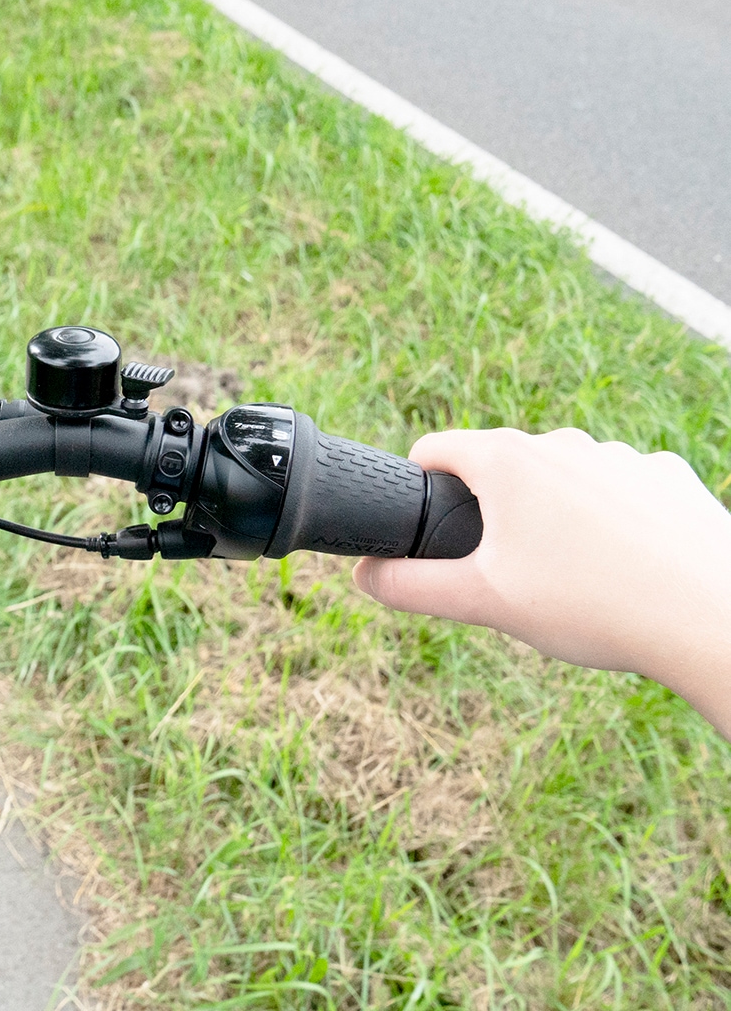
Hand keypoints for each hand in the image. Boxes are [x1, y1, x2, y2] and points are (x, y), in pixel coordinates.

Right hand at [355, 429, 730, 732]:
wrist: (711, 618)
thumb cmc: (595, 606)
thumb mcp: (484, 603)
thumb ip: (410, 587)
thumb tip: (365, 577)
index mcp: (508, 460)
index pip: (432, 450)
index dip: (418, 488)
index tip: (430, 530)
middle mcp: (563, 441)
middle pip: (500, 467)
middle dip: (493, 514)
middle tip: (510, 575)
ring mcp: (621, 455)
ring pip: (562, 479)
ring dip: (554, 516)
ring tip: (575, 580)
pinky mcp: (668, 475)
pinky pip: (619, 491)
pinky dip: (612, 521)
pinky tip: (627, 566)